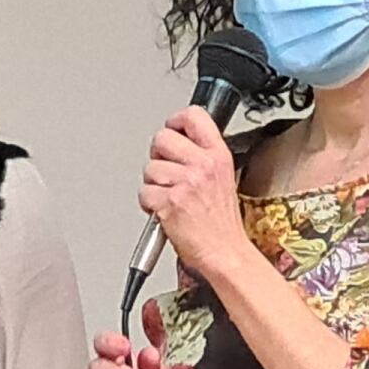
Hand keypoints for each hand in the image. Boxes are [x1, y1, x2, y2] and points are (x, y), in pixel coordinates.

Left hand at [140, 106, 249, 281]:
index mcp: (218, 155)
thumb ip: (202, 155)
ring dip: (153, 184)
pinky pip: (144, 193)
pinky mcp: (170, 202)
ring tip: (170, 197)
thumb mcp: (223, 177)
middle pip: (162, 138)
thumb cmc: (220, 222)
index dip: (175, 121)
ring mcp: (186, 183)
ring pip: (149, 168)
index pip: (193, 116)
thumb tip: (178, 141)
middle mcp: (203, 165)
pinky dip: (148, 204)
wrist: (224, 252)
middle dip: (158, 155)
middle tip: (167, 172)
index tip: (172, 130)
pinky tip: (164, 211)